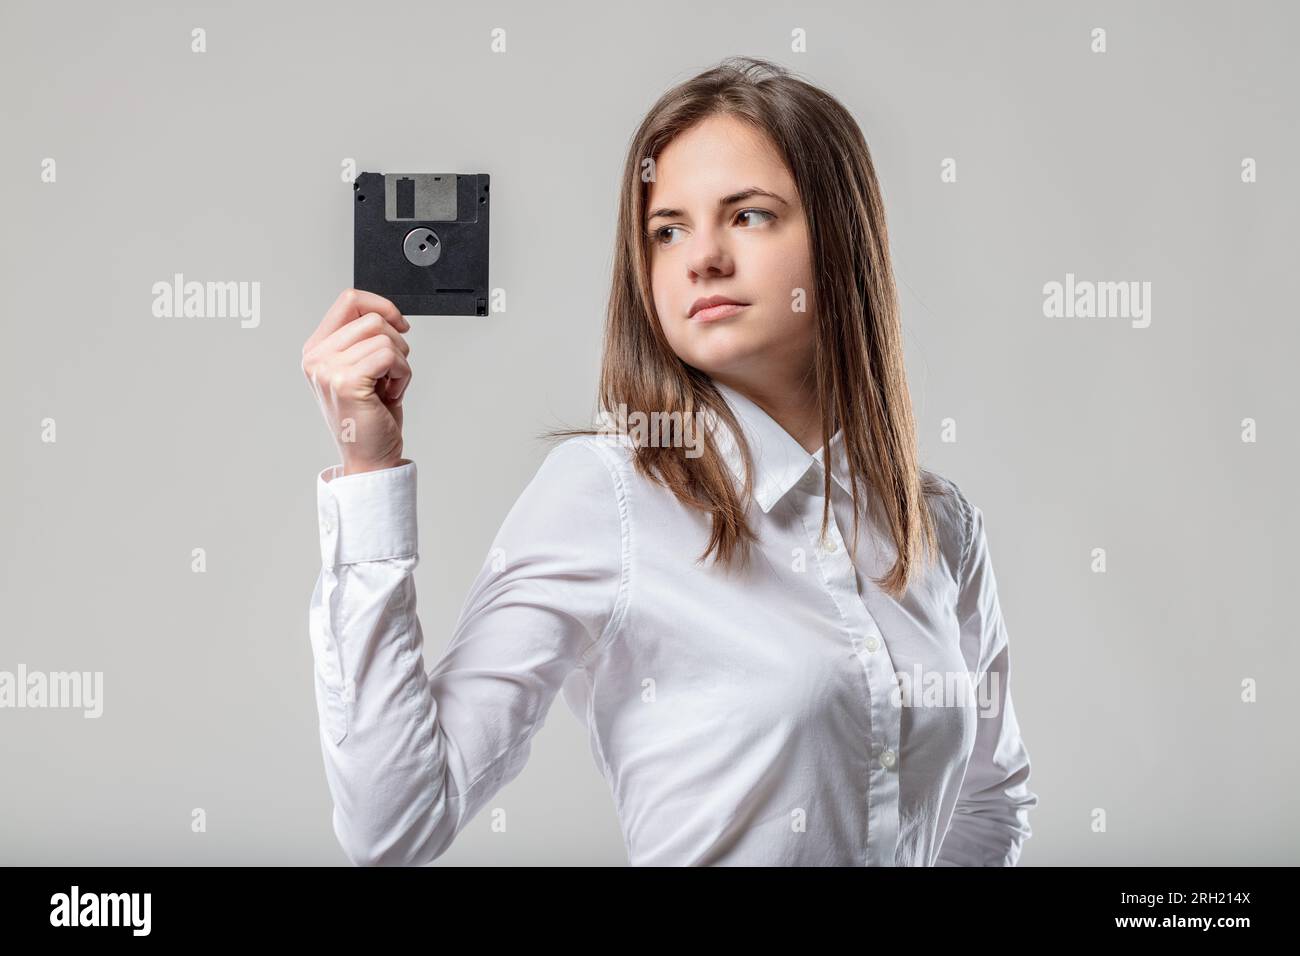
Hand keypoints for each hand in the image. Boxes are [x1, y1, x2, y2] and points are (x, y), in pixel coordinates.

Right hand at [302, 288, 412, 474]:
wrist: (370, 457)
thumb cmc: (370, 416)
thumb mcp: (362, 369)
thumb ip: (363, 339)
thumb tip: (386, 313)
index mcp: (317, 349)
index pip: (349, 301)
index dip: (382, 306)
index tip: (399, 325)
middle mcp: (316, 358)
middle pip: (371, 318)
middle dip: (396, 342)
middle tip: (391, 372)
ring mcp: (328, 369)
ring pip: (383, 336)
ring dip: (400, 361)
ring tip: (389, 385)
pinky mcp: (346, 382)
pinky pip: (390, 356)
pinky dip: (402, 374)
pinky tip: (391, 394)